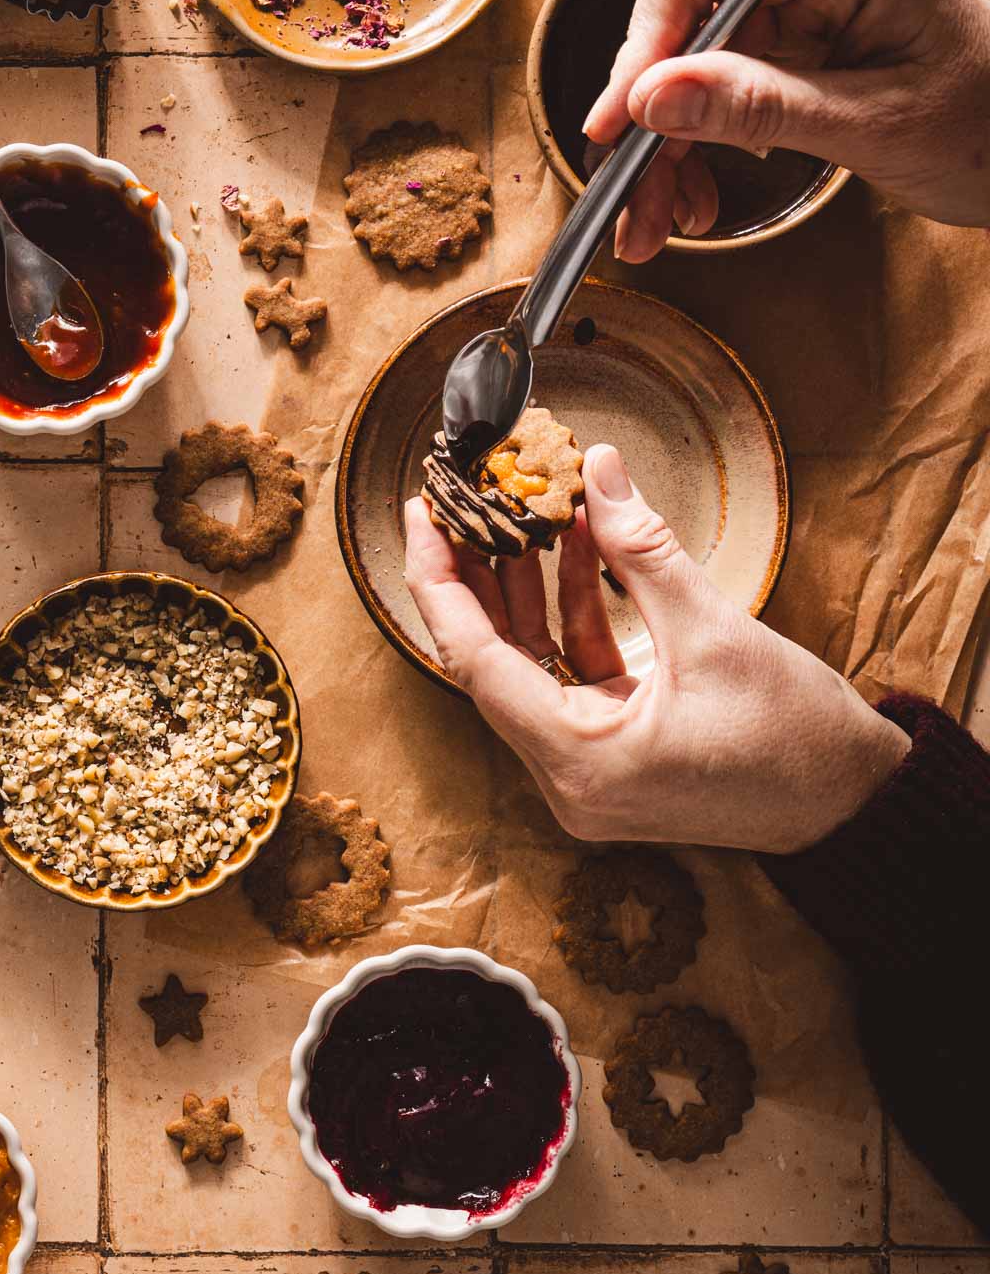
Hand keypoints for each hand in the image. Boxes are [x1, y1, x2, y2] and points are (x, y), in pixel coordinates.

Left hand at [404, 445, 909, 852]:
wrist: (851, 803)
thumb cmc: (794, 738)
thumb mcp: (712, 632)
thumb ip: (642, 549)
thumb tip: (597, 470)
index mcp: (579, 761)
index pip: (473, 660)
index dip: (440, 581)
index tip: (422, 515)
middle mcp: (568, 779)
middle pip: (491, 663)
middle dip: (479, 575)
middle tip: (464, 501)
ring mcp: (587, 773)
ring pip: (530, 667)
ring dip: (530, 590)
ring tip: (532, 509)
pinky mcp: (611, 757)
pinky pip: (570, 678)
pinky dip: (571, 618)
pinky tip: (579, 551)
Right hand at [583, 0, 989, 261]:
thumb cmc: (986, 126)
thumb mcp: (870, 123)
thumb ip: (759, 106)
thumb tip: (654, 98)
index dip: (647, 42)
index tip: (619, 119)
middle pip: (687, 27)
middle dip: (650, 120)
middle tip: (628, 197)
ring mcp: (802, 11)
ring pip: (691, 73)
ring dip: (664, 153)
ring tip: (655, 224)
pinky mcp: (794, 55)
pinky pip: (718, 98)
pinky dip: (695, 155)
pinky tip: (695, 203)